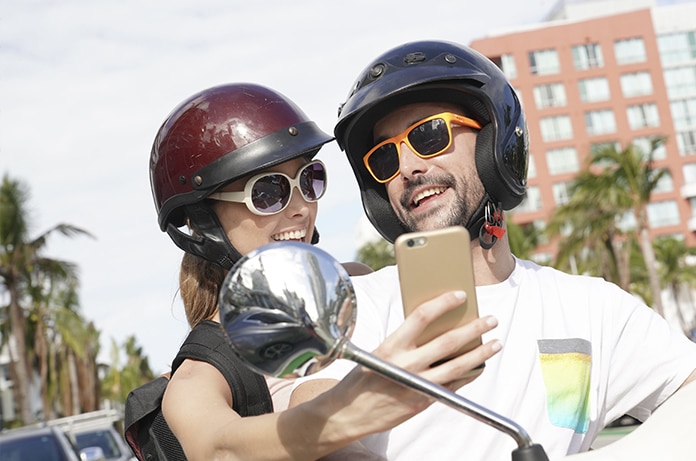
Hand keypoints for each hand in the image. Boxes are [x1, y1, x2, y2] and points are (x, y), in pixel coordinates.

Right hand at [328, 290, 500, 433]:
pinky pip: (453, 386)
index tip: (460, 295)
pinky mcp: (424, 401)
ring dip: (480, 354)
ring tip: (496, 343)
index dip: (443, 303)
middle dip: (474, 329)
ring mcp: (417, 385)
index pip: (421, 317)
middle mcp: (406, 365)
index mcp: (391, 346)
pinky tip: (479, 366)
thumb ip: (404, 340)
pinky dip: (469, 374)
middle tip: (490, 319)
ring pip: (457, 366)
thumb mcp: (378, 351)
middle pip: (448, 342)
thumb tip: (433, 325)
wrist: (350, 413)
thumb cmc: (363, 377)